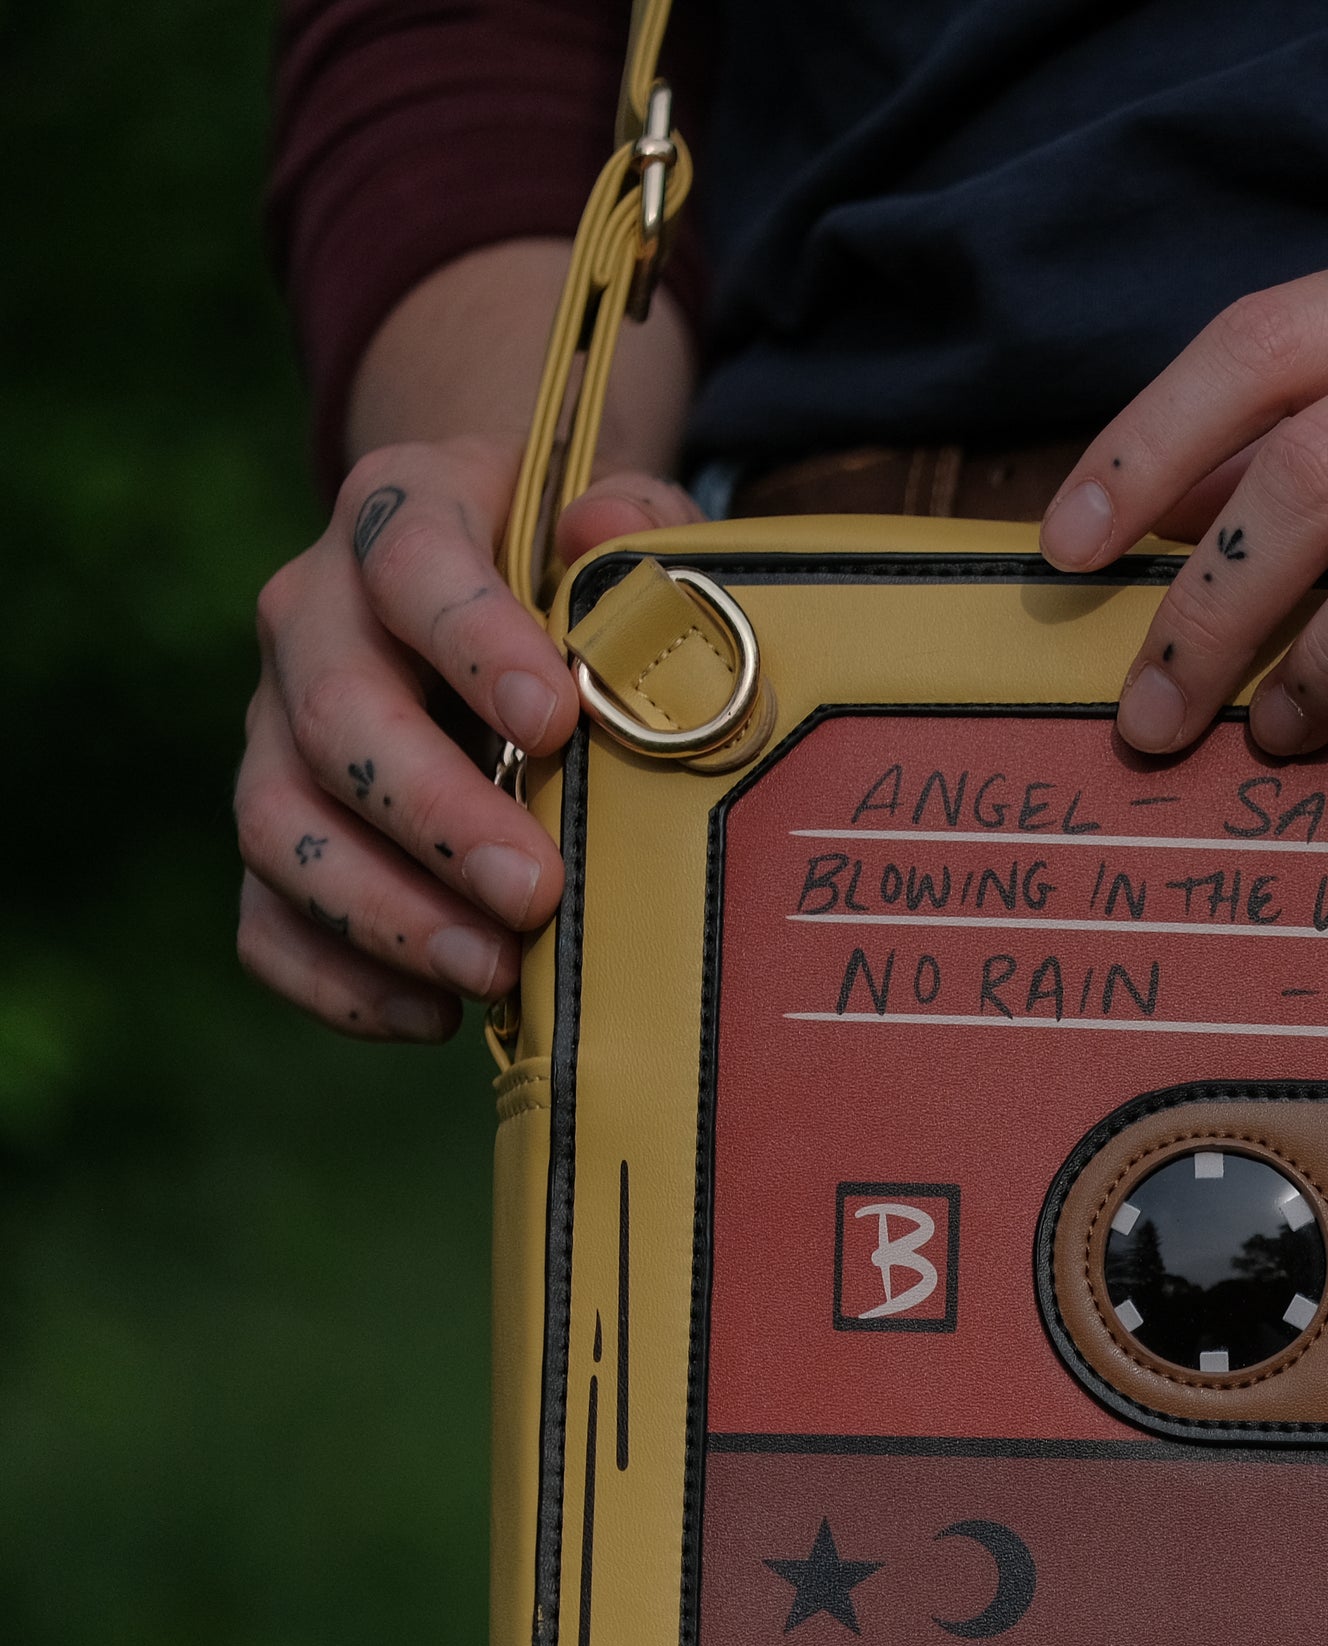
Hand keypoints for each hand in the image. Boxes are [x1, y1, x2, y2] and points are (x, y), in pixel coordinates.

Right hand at [234, 437, 699, 1038]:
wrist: (486, 575)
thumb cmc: (575, 567)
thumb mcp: (619, 520)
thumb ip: (634, 523)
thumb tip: (610, 540)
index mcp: (398, 516)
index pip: (411, 563)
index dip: (474, 642)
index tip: (556, 723)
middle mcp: (312, 617)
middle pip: (335, 716)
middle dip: (436, 816)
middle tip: (535, 891)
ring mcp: (276, 726)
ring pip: (278, 824)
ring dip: (382, 912)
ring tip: (493, 970)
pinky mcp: (277, 823)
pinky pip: (263, 913)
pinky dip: (333, 978)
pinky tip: (428, 1016)